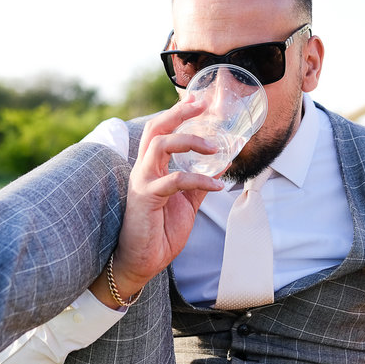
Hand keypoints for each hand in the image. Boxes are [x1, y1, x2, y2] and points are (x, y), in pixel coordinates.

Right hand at [91, 99, 224, 306]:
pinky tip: (217, 185)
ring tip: (214, 147)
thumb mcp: (186, 203)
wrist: (141, 262)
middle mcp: (143, 169)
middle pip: (156, 129)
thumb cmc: (159, 232)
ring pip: (160, 145)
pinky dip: (199, 180)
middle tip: (201, 104)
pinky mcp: (146, 198)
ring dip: (189, 141)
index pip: (160, 131)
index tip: (198, 100)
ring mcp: (142, 182)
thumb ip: (200, 182)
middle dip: (178, 113)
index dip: (177, 113)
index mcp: (151, 168)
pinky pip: (174, 181)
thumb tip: (223, 164)